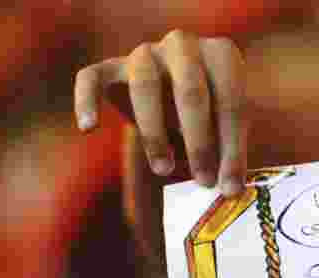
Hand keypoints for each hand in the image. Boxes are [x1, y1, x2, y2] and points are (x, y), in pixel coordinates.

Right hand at [74, 30, 246, 195]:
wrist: (173, 98)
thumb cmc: (207, 119)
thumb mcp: (224, 132)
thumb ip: (228, 155)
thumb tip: (231, 191)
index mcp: (221, 54)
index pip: (230, 101)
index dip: (233, 147)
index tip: (230, 187)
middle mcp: (184, 45)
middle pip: (190, 91)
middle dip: (199, 142)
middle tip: (203, 181)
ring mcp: (146, 53)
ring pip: (145, 85)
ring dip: (155, 133)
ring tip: (164, 170)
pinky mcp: (112, 67)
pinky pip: (91, 77)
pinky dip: (86, 101)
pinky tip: (88, 128)